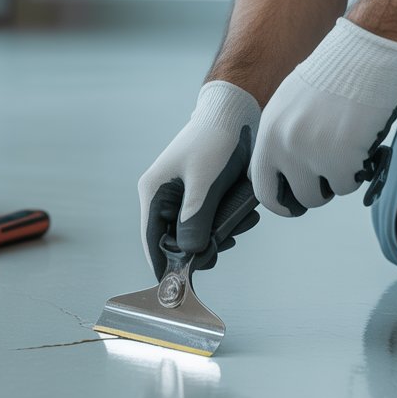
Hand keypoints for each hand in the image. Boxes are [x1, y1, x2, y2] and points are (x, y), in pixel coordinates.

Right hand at [138, 81, 261, 278]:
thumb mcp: (205, 183)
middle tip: (224, 247)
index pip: (151, 239)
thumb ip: (195, 221)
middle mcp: (163, 196)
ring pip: (195, 231)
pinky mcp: (201, 193)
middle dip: (201, 246)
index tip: (177, 286)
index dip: (163, 264)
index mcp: (154, 192)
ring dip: (219, 233)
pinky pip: (209, 218)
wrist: (236, 111)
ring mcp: (182, 195)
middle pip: (175, 239)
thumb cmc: (216, 140)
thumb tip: (189, 254)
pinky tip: (244, 216)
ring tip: (242, 224)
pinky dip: (226, 222)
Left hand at [249, 18, 396, 216]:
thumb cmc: (333, 76)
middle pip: (296, 196)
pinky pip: (347, 185)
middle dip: (313, 195)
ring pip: (322, 195)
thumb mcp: (290, 105)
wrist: (363, 56)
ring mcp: (312, 153)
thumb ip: (282, 137)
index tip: (290, 205)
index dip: (277, 201)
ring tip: (346, 159)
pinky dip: (356, 174)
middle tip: (327, 182)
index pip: (261, 184)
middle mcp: (285, 145)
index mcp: (269, 132)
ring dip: (336, 184)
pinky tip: (360, 151)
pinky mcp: (341, 158)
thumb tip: (282, 170)